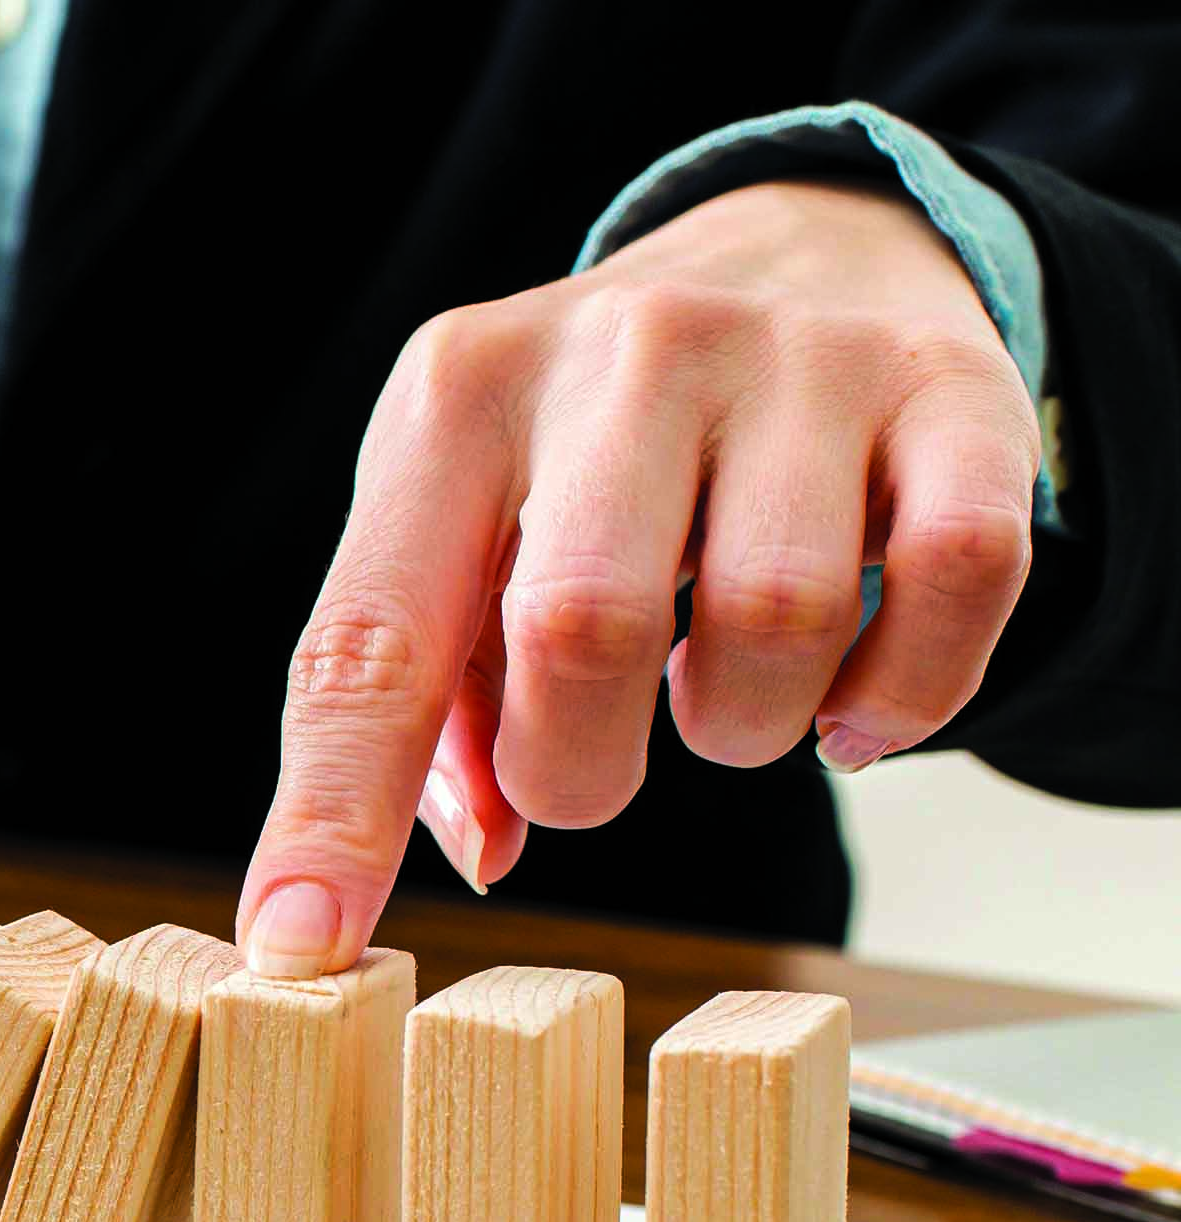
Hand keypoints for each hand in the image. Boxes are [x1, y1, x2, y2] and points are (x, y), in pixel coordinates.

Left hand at [238, 178, 1039, 973]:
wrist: (801, 244)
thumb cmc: (590, 444)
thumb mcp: (465, 525)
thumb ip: (435, 702)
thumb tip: (484, 849)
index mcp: (456, 398)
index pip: (370, 640)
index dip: (334, 811)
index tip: (301, 945)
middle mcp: (621, 351)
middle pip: (582, 628)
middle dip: (577, 767)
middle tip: (587, 766)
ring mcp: (795, 356)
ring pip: (777, 618)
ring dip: (739, 729)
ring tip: (712, 692)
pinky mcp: (950, 387)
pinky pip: (952, 585)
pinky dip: (899, 696)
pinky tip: (847, 698)